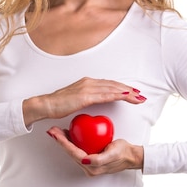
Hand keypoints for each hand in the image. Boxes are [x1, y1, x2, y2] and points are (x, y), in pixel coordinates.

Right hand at [23, 77, 146, 126]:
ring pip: (112, 89)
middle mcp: (89, 82)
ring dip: (127, 93)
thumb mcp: (76, 99)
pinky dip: (117, 95)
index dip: (122, 87)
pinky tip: (126, 96)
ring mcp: (87, 88)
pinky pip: (105, 95)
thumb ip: (87, 98)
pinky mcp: (85, 96)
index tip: (133, 92)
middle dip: (129, 90)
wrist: (46, 104)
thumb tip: (95, 101)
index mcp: (87, 83)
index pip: (109, 84)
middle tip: (141, 95)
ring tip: (138, 97)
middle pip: (114, 85)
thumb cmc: (58, 104)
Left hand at [46, 127, 144, 175]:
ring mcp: (89, 164)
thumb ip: (99, 159)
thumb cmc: (122, 153)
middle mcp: (88, 167)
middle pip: (70, 152)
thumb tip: (85, 160)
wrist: (131, 155)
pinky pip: (78, 149)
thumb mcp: (112, 154)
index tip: (57, 135)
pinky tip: (69, 133)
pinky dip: (72, 141)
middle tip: (52, 130)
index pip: (73, 154)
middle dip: (60, 141)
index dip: (64, 144)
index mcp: (91, 168)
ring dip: (64, 141)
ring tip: (57, 131)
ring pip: (72, 151)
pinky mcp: (90, 159)